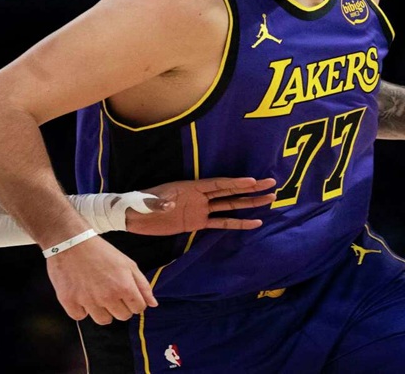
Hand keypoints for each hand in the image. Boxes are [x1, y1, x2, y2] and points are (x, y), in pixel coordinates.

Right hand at [47, 235, 156, 324]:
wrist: (70, 241)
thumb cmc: (101, 251)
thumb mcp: (127, 264)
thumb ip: (143, 285)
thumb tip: (153, 304)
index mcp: (125, 287)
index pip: (138, 309)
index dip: (134, 300)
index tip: (125, 293)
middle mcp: (108, 297)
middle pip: (122, 316)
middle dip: (119, 306)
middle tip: (110, 290)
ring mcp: (88, 301)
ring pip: (103, 320)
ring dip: (101, 310)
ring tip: (95, 293)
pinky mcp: (70, 302)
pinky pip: (80, 316)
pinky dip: (80, 308)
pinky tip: (81, 294)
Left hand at [125, 177, 275, 235]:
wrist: (133, 216)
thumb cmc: (140, 204)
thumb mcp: (148, 201)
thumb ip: (160, 204)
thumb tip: (169, 207)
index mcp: (190, 187)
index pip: (218, 184)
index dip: (235, 183)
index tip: (253, 181)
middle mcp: (199, 196)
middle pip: (230, 192)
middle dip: (251, 189)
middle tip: (272, 185)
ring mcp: (200, 209)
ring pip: (230, 205)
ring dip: (249, 203)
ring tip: (269, 201)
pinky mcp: (197, 222)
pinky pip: (221, 222)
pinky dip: (237, 223)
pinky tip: (253, 223)